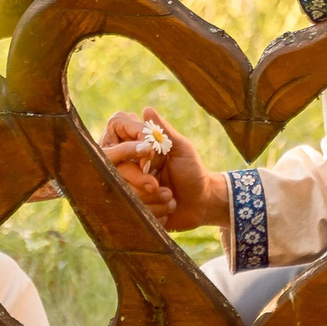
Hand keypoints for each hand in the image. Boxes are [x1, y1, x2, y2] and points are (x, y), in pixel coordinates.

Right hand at [96, 106, 227, 230]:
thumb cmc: (194, 171)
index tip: (150, 165)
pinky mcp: (141, 214)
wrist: (205, 203)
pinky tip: (170, 210)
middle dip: (147, 188)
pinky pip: (138, 216)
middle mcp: (132, 176)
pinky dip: (158, 215)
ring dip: (156, 202)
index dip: (136, 165)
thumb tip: (147, 109)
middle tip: (167, 190)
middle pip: (121, 182)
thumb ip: (163, 132)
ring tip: (171, 198)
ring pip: (130, 201)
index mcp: (139, 158)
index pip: (121, 159)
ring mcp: (135, 196)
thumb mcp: (181, 149)